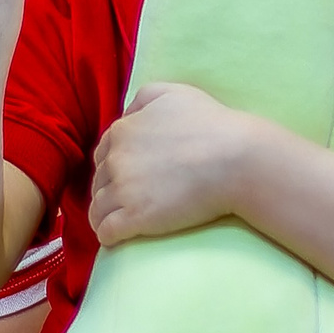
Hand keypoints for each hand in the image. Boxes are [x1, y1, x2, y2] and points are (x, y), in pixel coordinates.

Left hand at [89, 81, 257, 246]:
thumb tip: (127, 115)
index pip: (103, 154)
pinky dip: (108, 235)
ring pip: (97, 208)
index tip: (126, 177)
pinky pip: (106, 231)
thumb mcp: (173, 93)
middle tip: (126, 200)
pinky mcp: (134, 218)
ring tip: (117, 222)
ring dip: (104, 215)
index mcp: (122, 131)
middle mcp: (116, 160)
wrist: (236, 159)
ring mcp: (123, 190)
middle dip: (108, 191)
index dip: (113, 166)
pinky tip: (116, 239)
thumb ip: (142, 100)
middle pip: (99, 182)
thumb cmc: (211, 124)